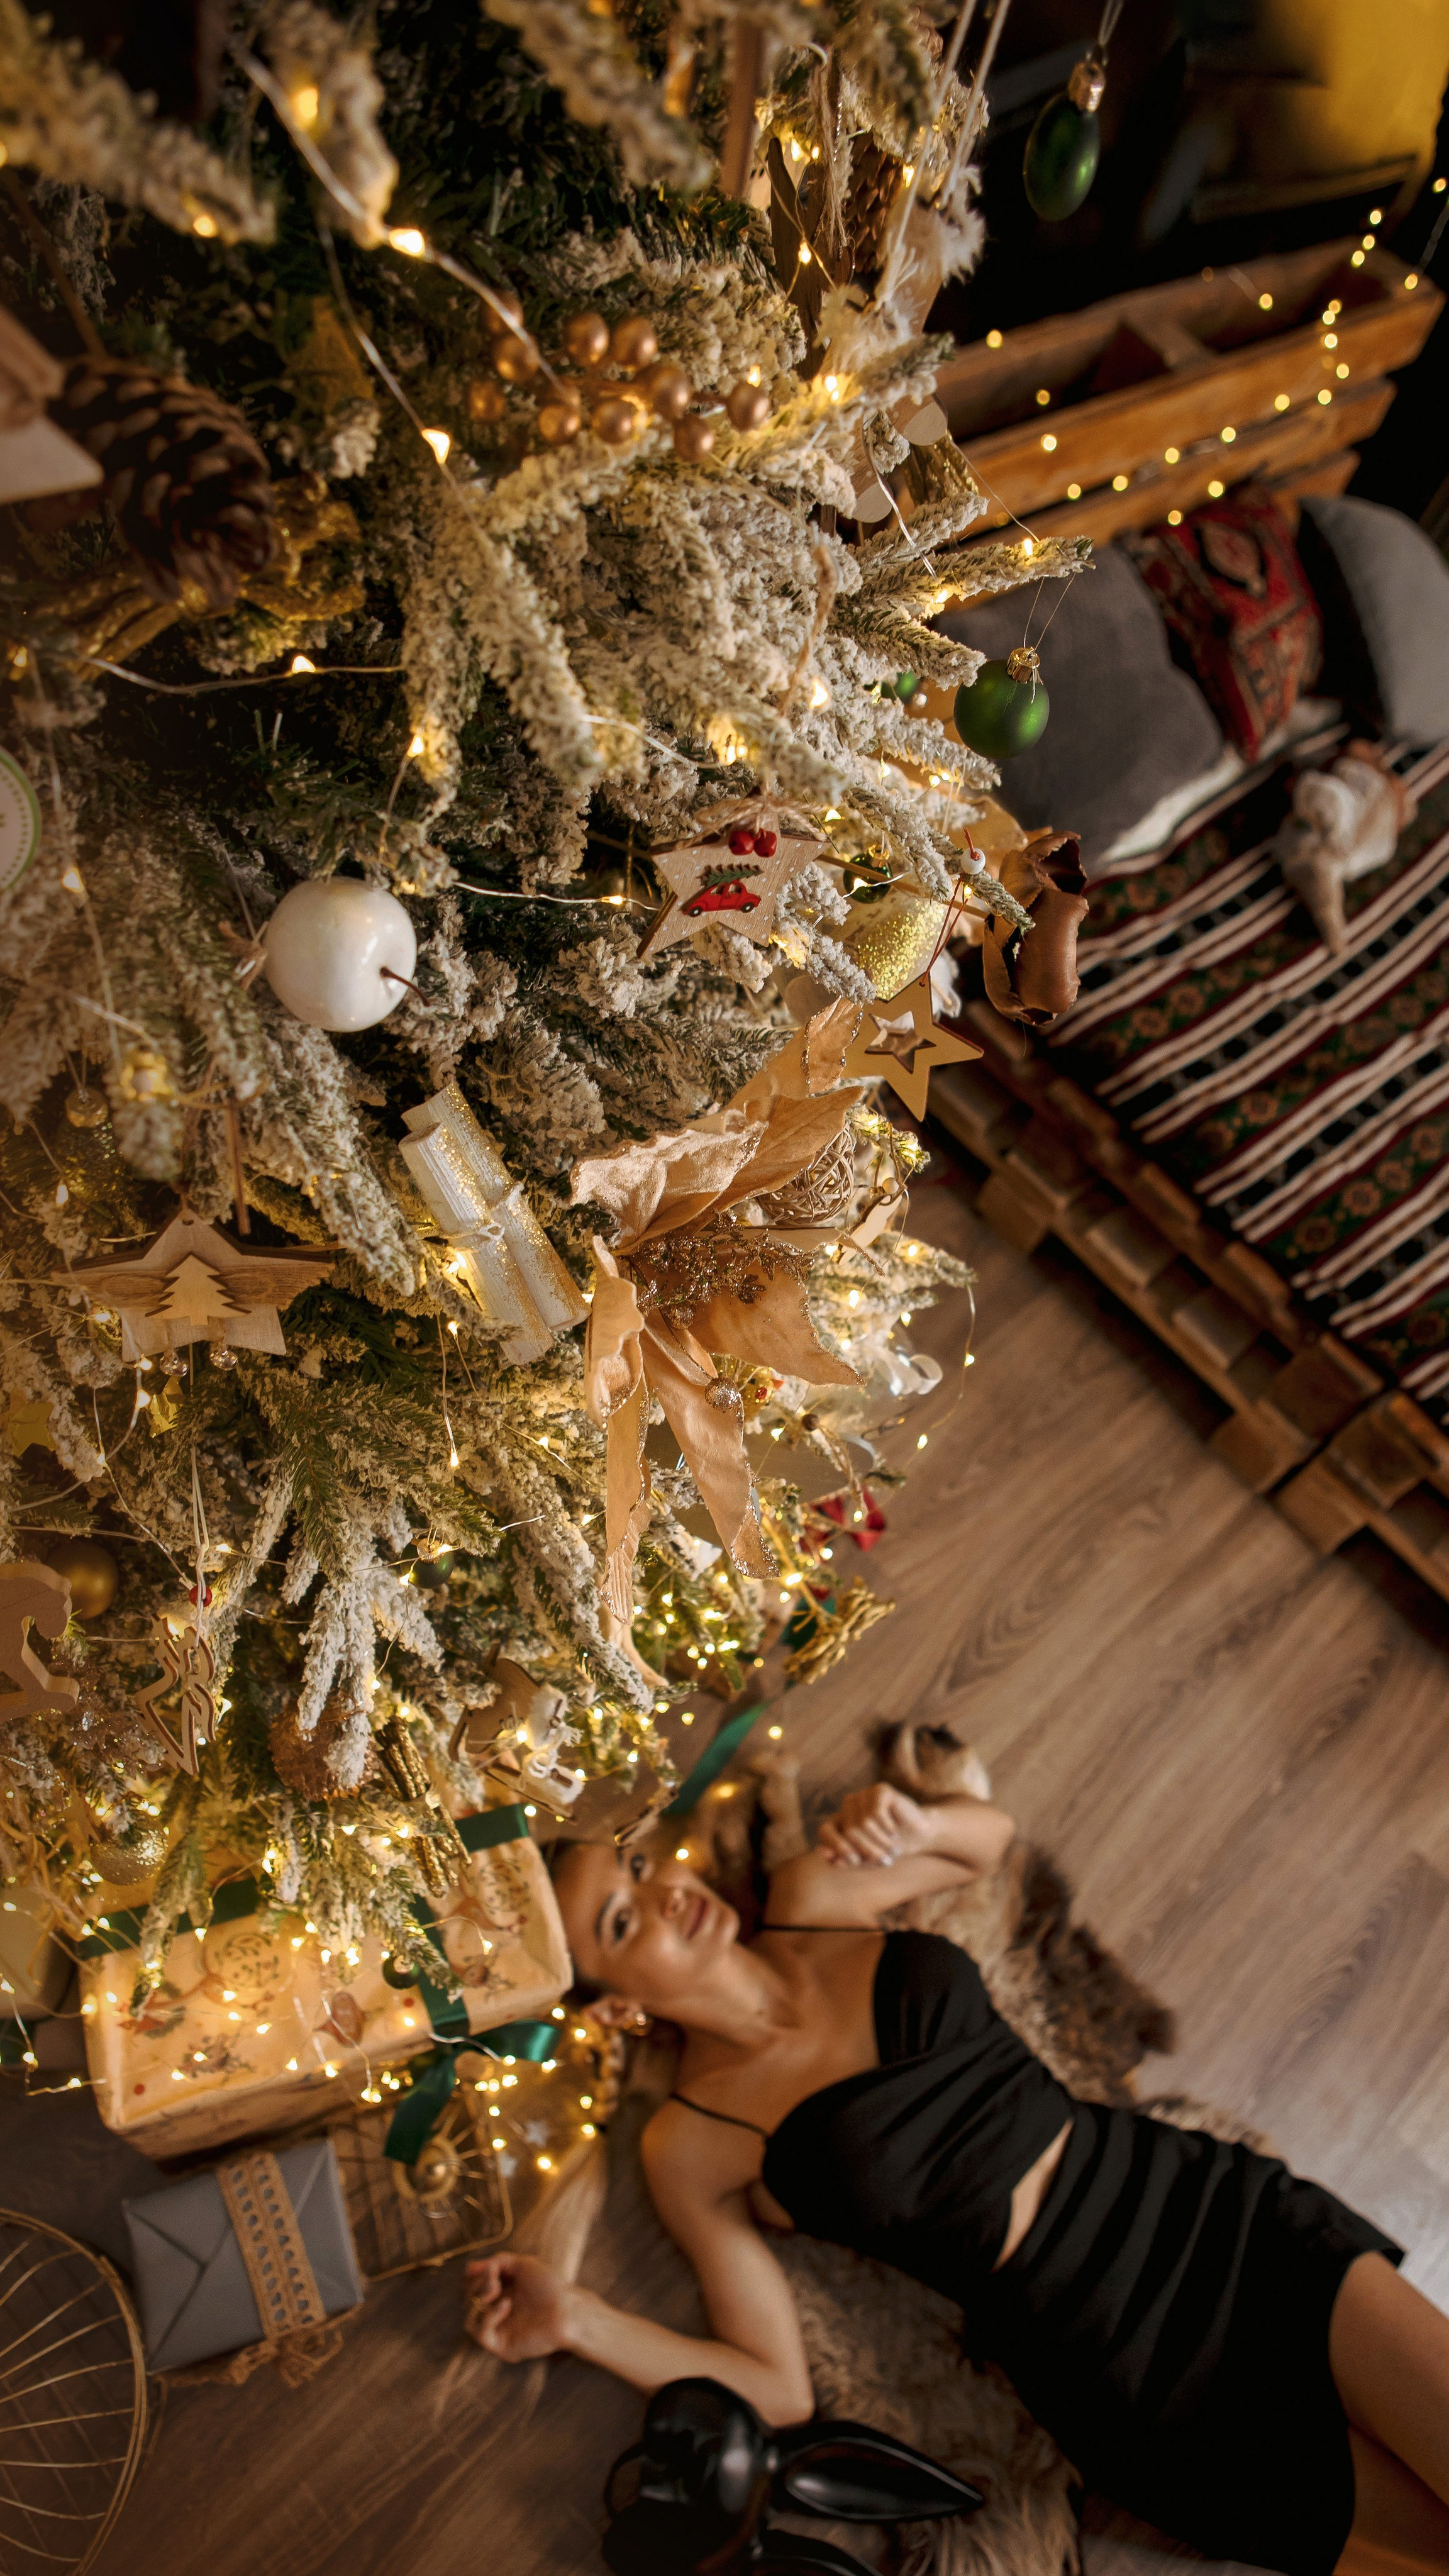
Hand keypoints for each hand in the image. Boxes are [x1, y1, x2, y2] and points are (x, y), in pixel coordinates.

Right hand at [464, 2252, 575, 2360]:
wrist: (568, 2309)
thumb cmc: (550, 2286)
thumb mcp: (523, 2264)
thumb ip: (497, 2262)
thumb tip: (468, 2268)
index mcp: (500, 2295)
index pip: (472, 2287)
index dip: (475, 2276)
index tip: (489, 2268)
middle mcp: (496, 2314)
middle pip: (469, 2302)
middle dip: (477, 2285)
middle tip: (493, 2278)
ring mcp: (499, 2331)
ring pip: (470, 2319)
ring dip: (479, 2299)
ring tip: (496, 2288)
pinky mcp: (502, 2346)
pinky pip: (482, 2334)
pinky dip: (489, 2317)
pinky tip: (506, 2304)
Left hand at [817, 1782, 933, 1868]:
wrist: (917, 1837)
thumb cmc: (888, 1849)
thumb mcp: (866, 1860)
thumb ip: (844, 1859)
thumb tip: (822, 1852)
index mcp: (841, 1821)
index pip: (825, 1830)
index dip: (837, 1846)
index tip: (855, 1862)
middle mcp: (849, 1806)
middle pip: (848, 1830)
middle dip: (868, 1850)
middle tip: (885, 1861)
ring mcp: (864, 1796)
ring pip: (862, 1822)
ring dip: (881, 1841)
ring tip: (893, 1848)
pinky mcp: (879, 1790)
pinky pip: (876, 1813)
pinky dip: (887, 1829)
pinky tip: (895, 1832)